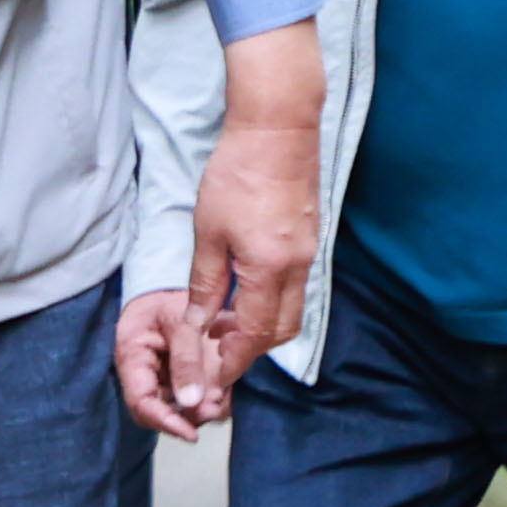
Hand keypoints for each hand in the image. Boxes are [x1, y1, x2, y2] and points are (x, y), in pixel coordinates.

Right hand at [113, 288, 221, 438]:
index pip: (140, 401)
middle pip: (158, 412)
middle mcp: (143, 375)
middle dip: (187, 418)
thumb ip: (187, 358)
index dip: (164, 421)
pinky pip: (194, 399)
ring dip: (201, 412)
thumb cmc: (168, 300)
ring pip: (178, 409)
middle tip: (214, 410)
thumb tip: (194, 402)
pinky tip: (224, 395)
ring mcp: (162, 379)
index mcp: (131, 357)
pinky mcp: (181, 380)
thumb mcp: (179, 319)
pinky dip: (211, 402)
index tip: (190, 433)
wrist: (171, 290)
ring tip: (222, 400)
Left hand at [179, 21, 322, 415]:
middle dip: (250, 351)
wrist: (278, 127)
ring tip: (223, 326)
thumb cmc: (236, 173)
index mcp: (270, 269)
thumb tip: (198, 325)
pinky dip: (270, 302)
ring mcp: (308, 253)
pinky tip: (243, 294)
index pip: (255, 335)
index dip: (232, 361)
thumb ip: (205, 283)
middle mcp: (297, 267)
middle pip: (280, 331)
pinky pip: (294, 287)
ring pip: (290, 310)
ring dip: (260, 327)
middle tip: (216, 357)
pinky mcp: (309, 239)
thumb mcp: (208, 232)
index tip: (212, 379)